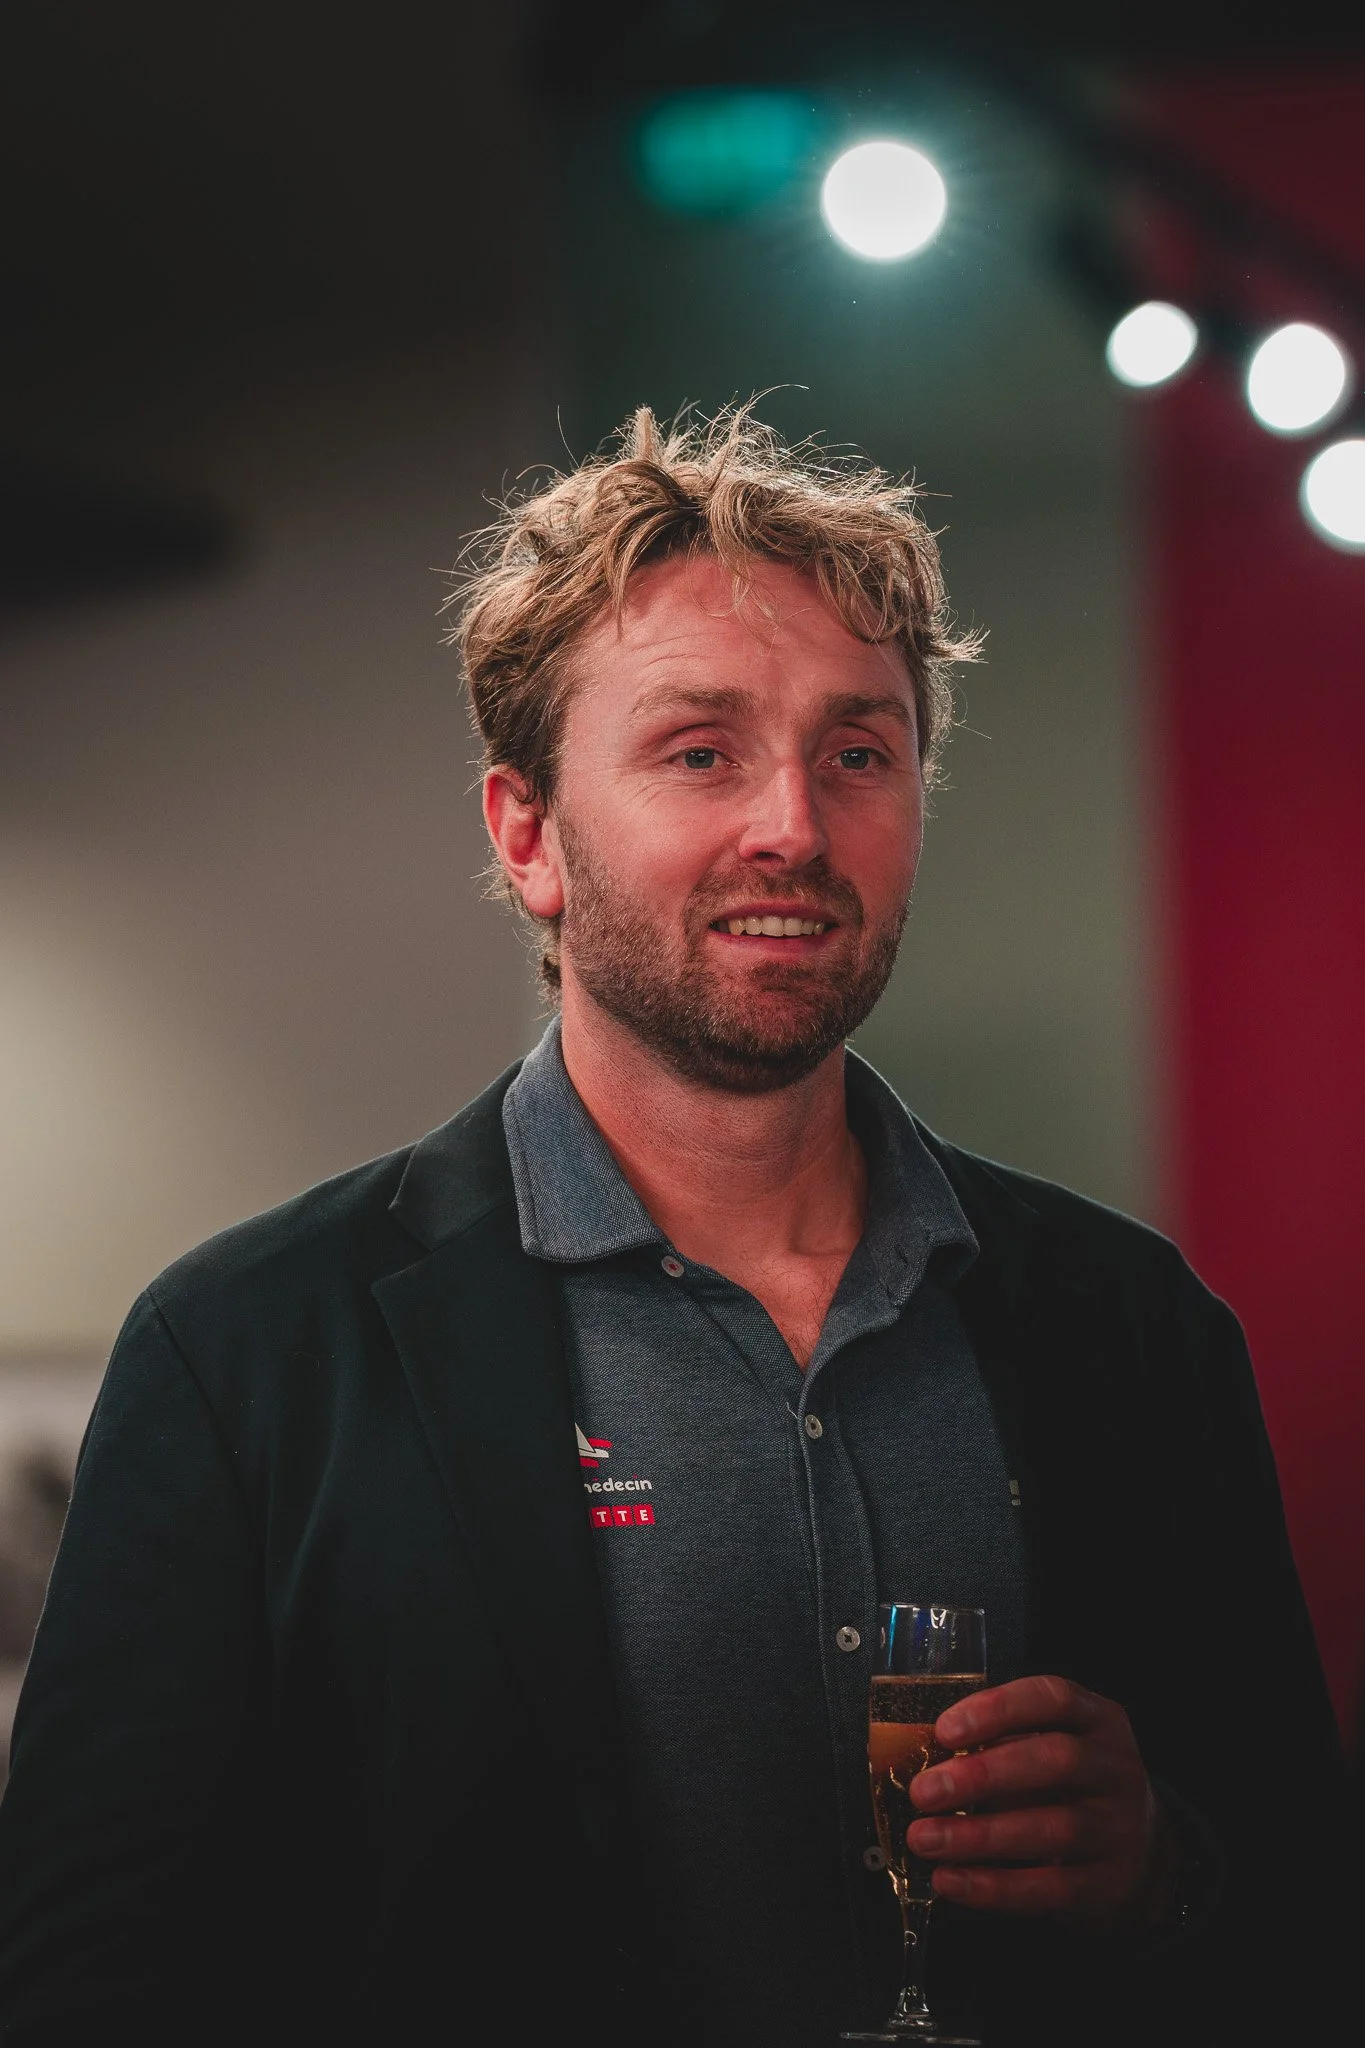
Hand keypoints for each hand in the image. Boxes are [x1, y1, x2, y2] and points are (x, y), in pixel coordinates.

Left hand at [905, 1674, 1176, 1929]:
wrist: (1138, 1857)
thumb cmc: (1070, 1788)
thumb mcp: (1049, 1748)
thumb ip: (1001, 1745)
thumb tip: (926, 1756)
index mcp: (1099, 1720)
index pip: (1054, 1698)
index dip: (998, 1709)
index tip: (945, 1731)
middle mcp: (1116, 1769)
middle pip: (1055, 1762)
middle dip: (983, 1775)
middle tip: (923, 1792)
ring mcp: (1120, 1828)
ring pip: (1053, 1829)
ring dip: (979, 1836)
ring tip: (924, 1839)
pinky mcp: (1109, 1883)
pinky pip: (1050, 1888)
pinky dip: (994, 1886)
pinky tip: (949, 1880)